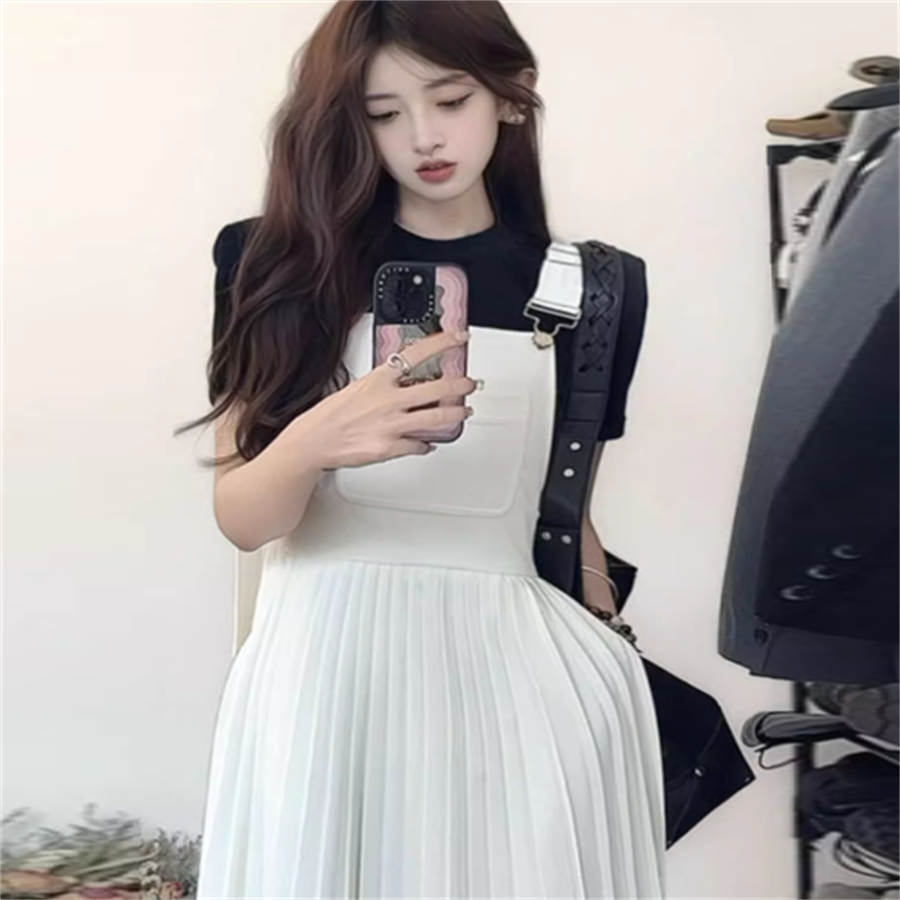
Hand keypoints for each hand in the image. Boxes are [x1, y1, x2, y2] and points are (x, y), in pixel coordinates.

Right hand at [291, 330, 477, 469]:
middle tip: (470, 384)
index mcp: (380, 379)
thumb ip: (383, 384)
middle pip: (438, 388)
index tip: (459, 337)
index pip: (418, 353)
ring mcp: (392, 424)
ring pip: (438, 417)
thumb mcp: (358, 387)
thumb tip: (401, 382)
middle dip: (461, 385)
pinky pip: (419, 445)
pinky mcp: (391, 447)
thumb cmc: (331, 415)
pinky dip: (426, 445)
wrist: (314, 441)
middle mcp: (389, 400)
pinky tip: (428, 444)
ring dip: (456, 414)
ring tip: (464, 412)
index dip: (443, 343)